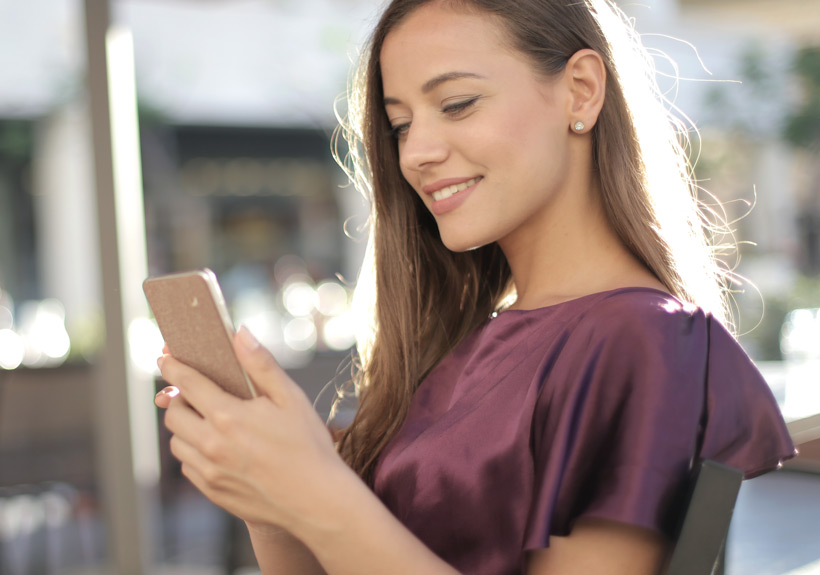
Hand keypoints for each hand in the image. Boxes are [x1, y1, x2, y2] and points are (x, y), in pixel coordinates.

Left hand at [154, 327, 345, 533]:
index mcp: (229, 416)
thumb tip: (240, 334)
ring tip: (206, 421)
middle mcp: (211, 444)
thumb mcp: (291, 398)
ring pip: (176, 442)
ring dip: (185, 427)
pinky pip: (187, 466)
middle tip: (195, 394)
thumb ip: (261, 364)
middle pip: (173, 414)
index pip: (187, 384)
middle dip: (179, 399)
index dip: (173, 367)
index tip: (165, 359)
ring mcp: (210, 471)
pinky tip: (216, 448)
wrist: (317, 501)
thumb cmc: (309, 446)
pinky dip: (193, 452)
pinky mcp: (213, 492)